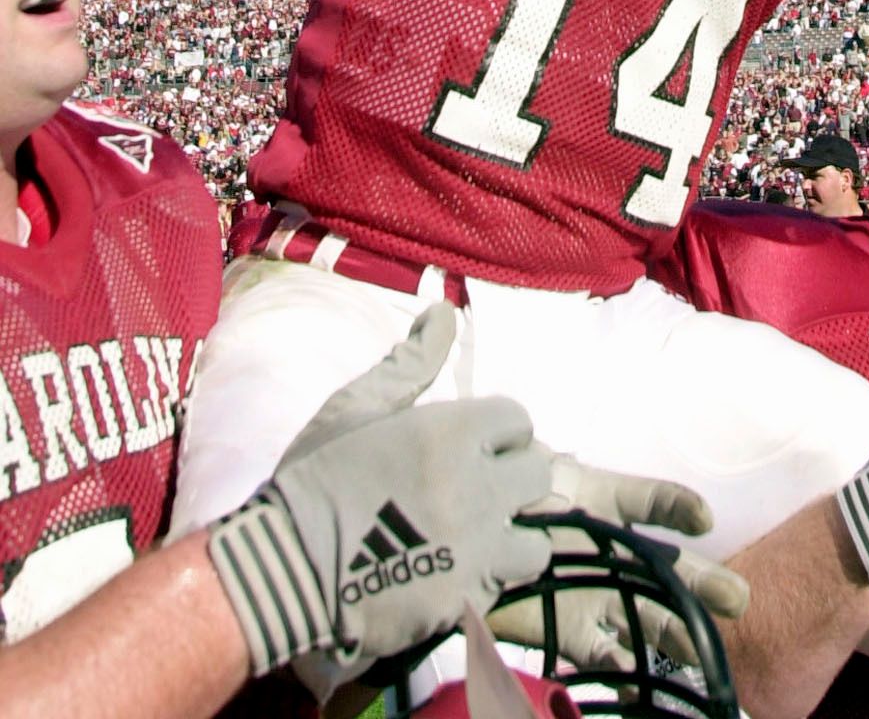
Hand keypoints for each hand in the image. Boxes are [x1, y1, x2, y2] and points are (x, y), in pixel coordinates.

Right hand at [207, 306, 551, 680]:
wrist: (283, 571)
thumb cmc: (316, 479)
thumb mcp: (357, 407)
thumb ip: (411, 362)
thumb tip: (445, 312)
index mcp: (451, 434)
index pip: (518, 420)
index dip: (498, 430)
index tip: (475, 445)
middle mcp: (475, 489)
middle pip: (537, 475)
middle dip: (513, 478)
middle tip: (480, 489)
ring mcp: (475, 551)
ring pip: (535, 542)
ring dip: (513, 538)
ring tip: (479, 539)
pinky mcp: (464, 603)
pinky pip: (503, 589)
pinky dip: (486, 582)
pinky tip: (454, 575)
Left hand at [489, 456, 748, 669]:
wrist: (467, 541)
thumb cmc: (507, 498)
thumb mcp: (530, 473)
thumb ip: (548, 478)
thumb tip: (563, 500)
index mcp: (605, 502)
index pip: (651, 500)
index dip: (677, 506)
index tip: (701, 519)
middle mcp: (612, 552)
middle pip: (665, 569)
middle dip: (703, 583)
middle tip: (736, 599)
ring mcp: (595, 594)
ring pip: (647, 615)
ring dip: (674, 633)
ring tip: (700, 650)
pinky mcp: (571, 632)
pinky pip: (603, 656)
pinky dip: (622, 670)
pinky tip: (641, 682)